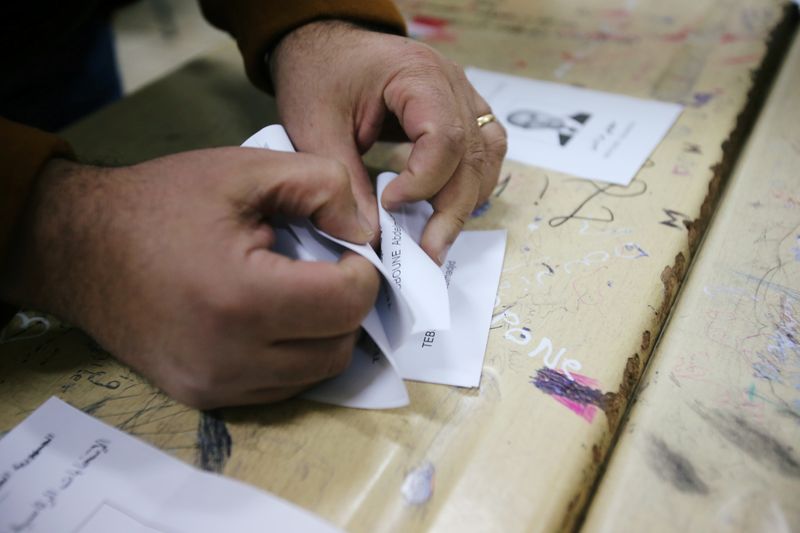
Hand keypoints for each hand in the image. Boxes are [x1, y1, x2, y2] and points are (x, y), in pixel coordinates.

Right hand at [1, 149, 379, 407]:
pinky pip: (279, 388)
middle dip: (347, 305)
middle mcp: (229, 357)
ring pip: (314, 374)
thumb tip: (365, 230)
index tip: (344, 248)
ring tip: (297, 291)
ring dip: (324, 334)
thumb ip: (321, 185)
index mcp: (241, 297)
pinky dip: (293, 356)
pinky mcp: (202, 398)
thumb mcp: (244, 169)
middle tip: (326, 268)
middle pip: (338, 347)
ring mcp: (214, 386)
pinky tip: (273, 318)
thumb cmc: (161, 203)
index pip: (347, 304)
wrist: (79, 247)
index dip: (362, 271)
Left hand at [271, 20, 506, 263]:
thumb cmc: (318, 75)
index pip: (445, 138)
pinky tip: (446, 208)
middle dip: (451, 210)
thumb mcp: (317, 127)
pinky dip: (470, 184)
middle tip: (427, 251)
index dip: (423, 182)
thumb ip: (346, 181)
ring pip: (486, 157)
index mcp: (418, 76)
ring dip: (466, 201)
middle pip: (472, 156)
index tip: (388, 205)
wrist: (323, 46)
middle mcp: (452, 83)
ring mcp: (462, 96)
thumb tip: (372, 235)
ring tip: (436, 237)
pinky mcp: (461, 111)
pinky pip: (483, 151)